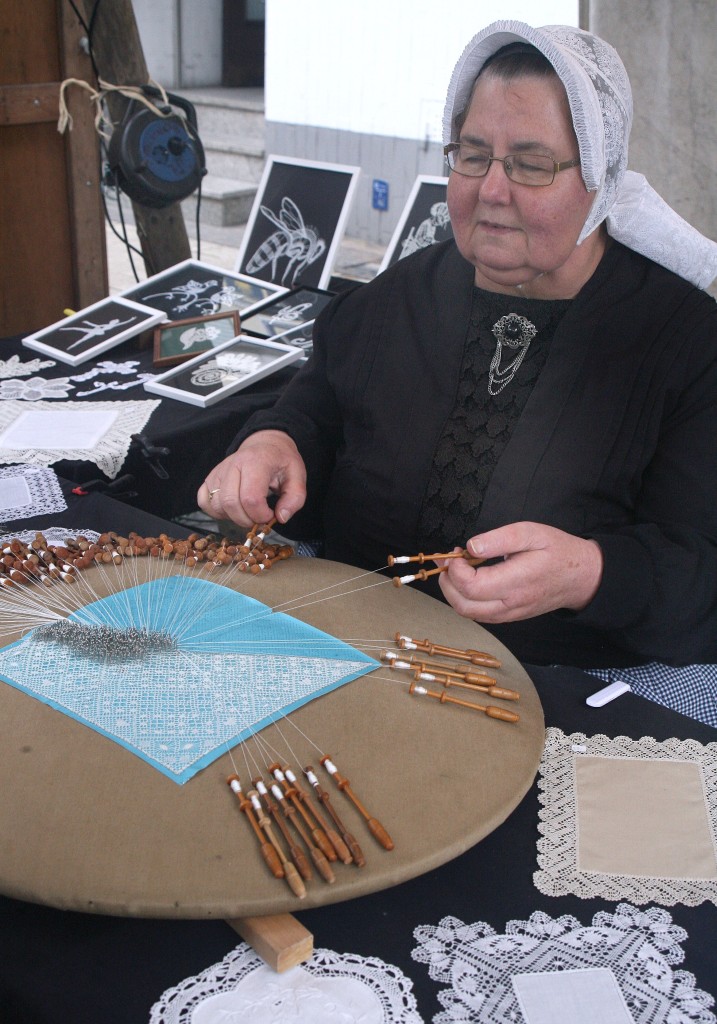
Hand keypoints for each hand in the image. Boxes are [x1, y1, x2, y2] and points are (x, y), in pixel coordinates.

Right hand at [197, 430, 306, 527]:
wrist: (265, 444)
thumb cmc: (280, 461)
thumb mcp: (297, 476)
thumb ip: (294, 499)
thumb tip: (280, 517)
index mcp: (256, 462)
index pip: (250, 498)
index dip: (260, 515)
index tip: (270, 515)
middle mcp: (233, 464)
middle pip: (230, 503)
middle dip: (246, 520)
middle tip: (259, 517)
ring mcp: (218, 471)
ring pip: (216, 505)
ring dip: (233, 517)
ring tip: (247, 510)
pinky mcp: (209, 478)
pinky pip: (204, 501)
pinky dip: (217, 511)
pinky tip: (232, 508)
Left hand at [438, 522, 602, 622]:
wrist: (581, 577)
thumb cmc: (557, 551)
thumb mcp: (531, 533)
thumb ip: (499, 539)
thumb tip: (471, 546)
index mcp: (517, 582)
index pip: (472, 587)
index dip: (455, 570)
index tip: (457, 552)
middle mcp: (512, 604)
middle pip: (464, 606)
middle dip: (447, 583)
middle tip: (448, 560)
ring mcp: (510, 614)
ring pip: (469, 613)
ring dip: (453, 592)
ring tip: (455, 569)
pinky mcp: (509, 616)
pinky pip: (479, 614)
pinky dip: (465, 599)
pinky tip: (469, 580)